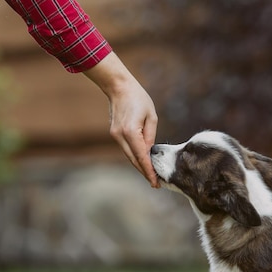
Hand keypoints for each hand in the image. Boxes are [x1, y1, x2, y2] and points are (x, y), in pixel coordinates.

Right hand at [84, 52, 158, 187]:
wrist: (119, 87)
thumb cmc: (139, 99)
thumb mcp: (151, 117)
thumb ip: (151, 136)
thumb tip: (149, 153)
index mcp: (131, 132)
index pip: (142, 157)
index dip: (149, 171)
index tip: (156, 182)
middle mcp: (120, 136)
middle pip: (134, 160)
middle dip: (145, 172)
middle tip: (157, 184)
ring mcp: (115, 136)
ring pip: (129, 156)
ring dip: (140, 166)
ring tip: (152, 176)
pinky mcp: (114, 134)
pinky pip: (127, 149)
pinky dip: (135, 157)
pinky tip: (143, 163)